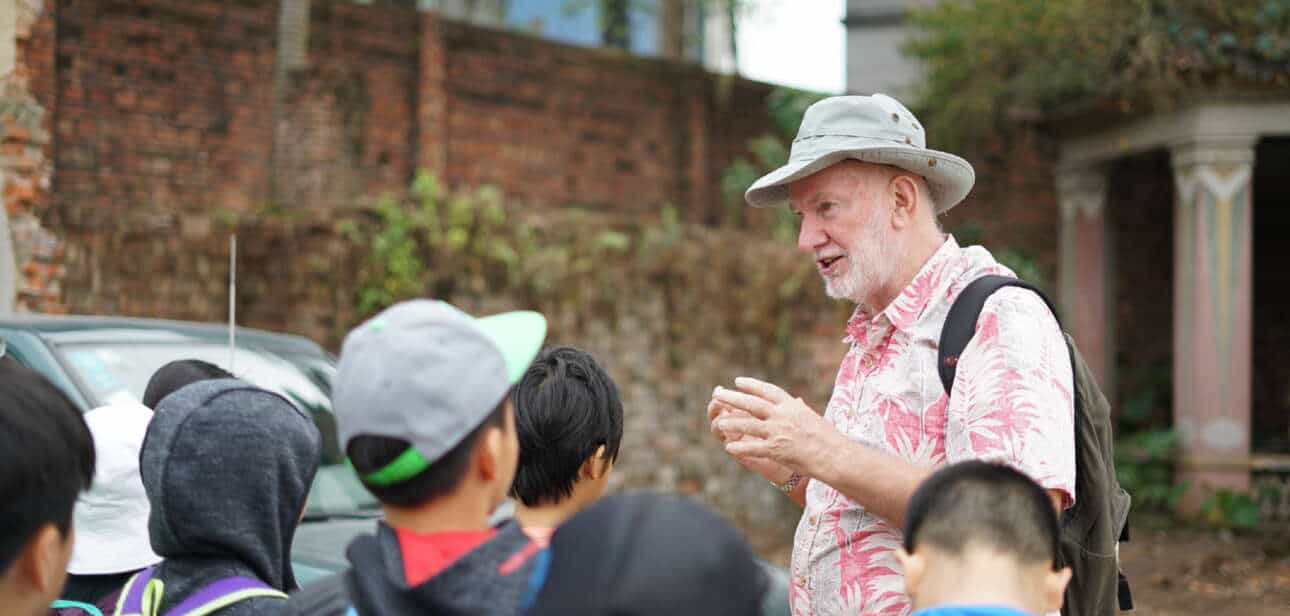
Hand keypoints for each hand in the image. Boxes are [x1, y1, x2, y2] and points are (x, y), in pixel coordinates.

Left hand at [710, 376, 838, 477]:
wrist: (835, 455)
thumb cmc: (827, 438)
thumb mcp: (812, 417)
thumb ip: (799, 409)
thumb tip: (796, 401)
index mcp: (791, 406)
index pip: (767, 390)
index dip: (751, 385)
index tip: (738, 381)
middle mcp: (782, 415)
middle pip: (752, 404)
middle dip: (733, 398)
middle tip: (718, 393)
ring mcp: (778, 431)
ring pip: (748, 424)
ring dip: (732, 423)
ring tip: (720, 422)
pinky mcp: (776, 449)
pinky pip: (753, 447)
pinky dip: (740, 447)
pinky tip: (729, 447)